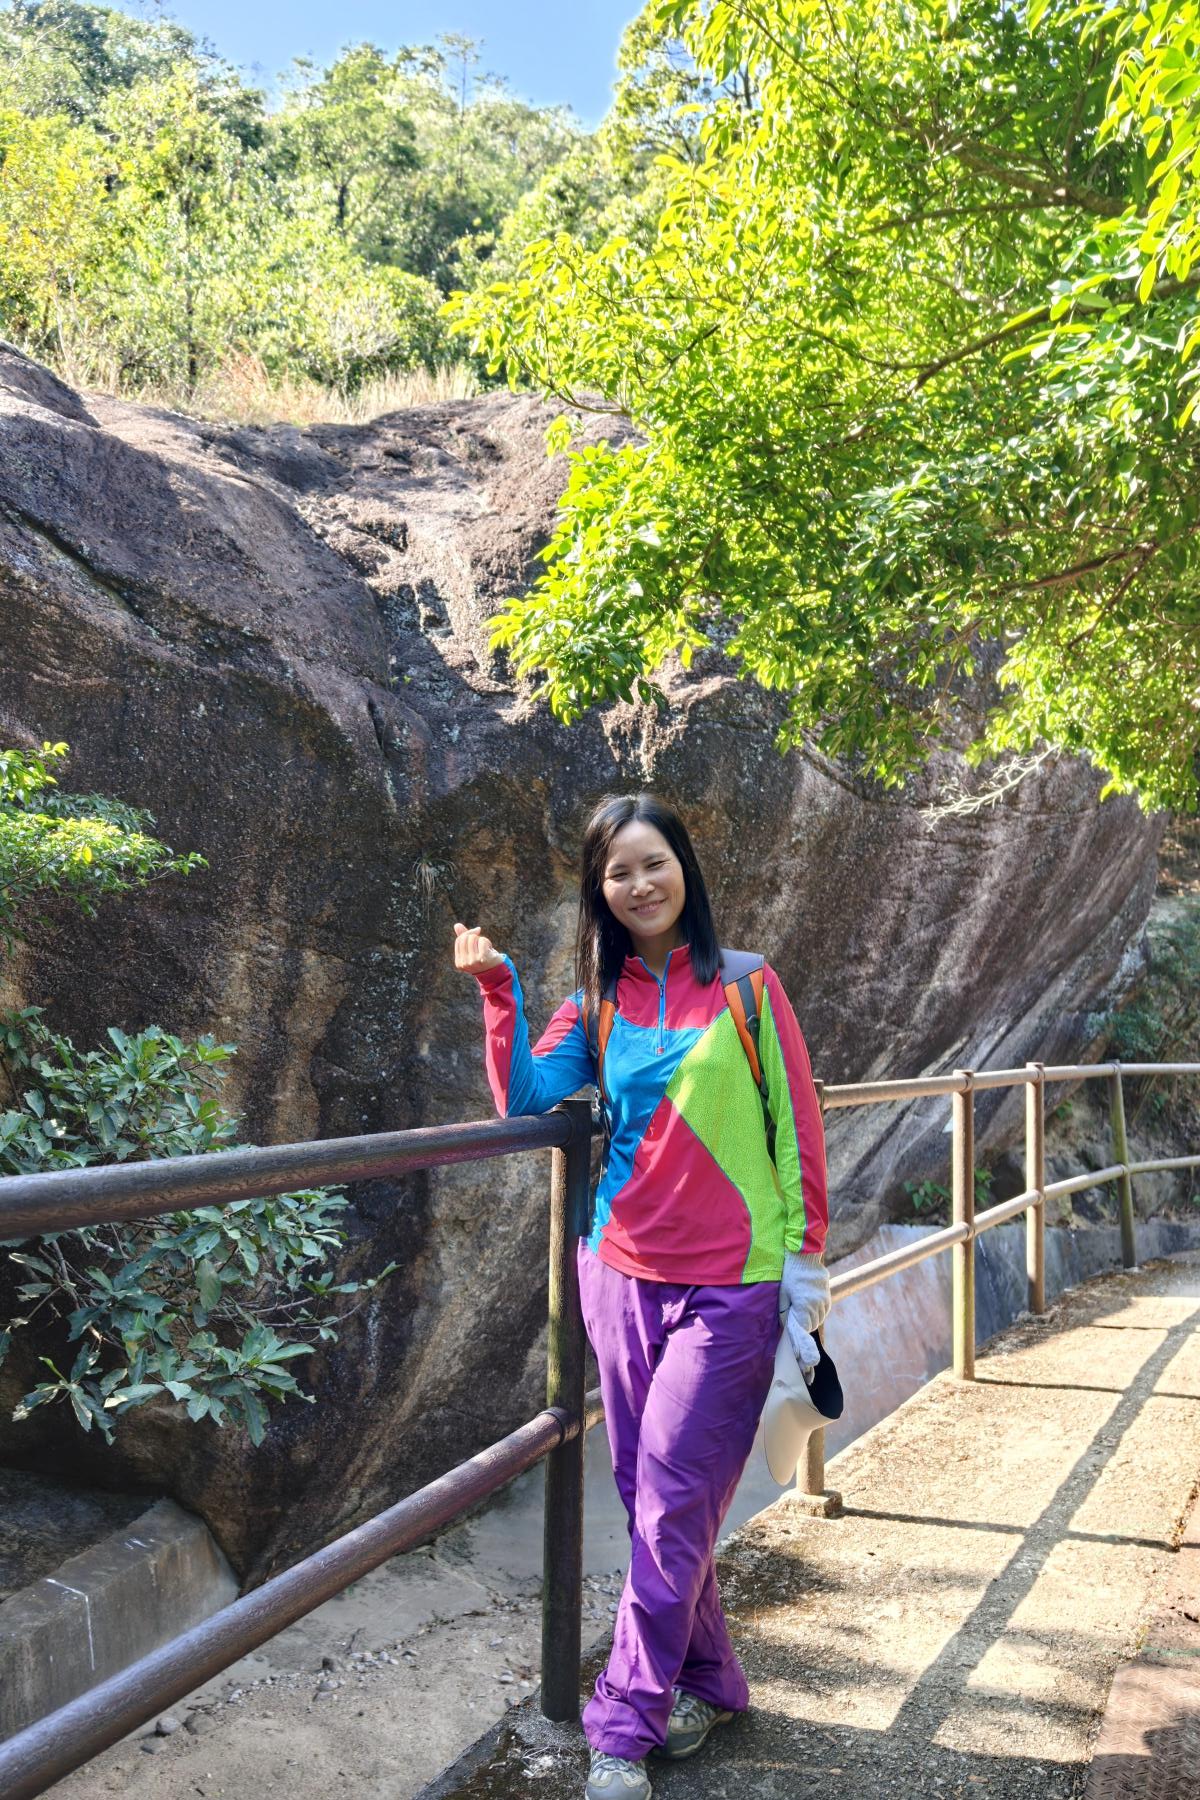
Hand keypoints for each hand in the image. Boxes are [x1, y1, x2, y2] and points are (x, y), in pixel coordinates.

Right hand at [453, 921, 506, 975]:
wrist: (497, 972)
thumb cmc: (483, 959)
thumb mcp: (472, 950)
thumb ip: (464, 938)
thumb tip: (457, 925)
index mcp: (459, 963)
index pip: (459, 940)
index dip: (468, 934)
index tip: (476, 935)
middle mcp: (464, 963)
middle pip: (466, 938)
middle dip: (475, 937)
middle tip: (481, 945)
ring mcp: (473, 961)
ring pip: (473, 938)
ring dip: (482, 940)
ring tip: (486, 949)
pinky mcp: (483, 958)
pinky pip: (482, 941)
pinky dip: (487, 942)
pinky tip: (490, 950)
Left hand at [779, 1251, 829, 1371]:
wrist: (804, 1254)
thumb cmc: (788, 1274)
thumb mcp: (781, 1295)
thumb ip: (785, 1314)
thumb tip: (786, 1331)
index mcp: (804, 1308)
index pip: (802, 1335)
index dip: (802, 1353)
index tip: (805, 1370)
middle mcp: (817, 1307)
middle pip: (809, 1329)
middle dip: (802, 1336)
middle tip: (798, 1352)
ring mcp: (824, 1302)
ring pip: (815, 1321)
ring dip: (808, 1323)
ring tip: (799, 1317)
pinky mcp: (826, 1298)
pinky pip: (820, 1312)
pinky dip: (813, 1314)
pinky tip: (806, 1308)